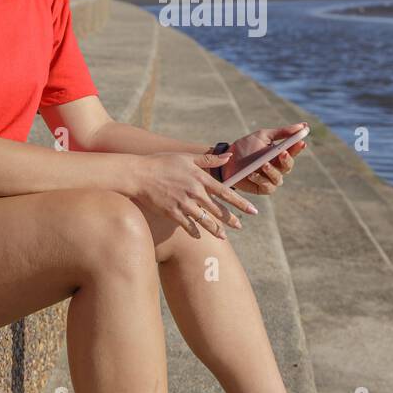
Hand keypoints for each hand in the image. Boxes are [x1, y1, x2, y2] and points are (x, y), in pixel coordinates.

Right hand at [131, 150, 258, 239]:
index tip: (252, 211)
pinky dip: (194, 231)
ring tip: (223, 236)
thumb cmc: (162, 163)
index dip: (240, 203)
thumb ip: (209, 159)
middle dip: (231, 220)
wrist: (139, 174)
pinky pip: (187, 225)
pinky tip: (199, 236)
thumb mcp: (186, 157)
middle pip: (218, 209)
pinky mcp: (172, 212)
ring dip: (215, 229)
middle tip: (241, 227)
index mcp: (200, 178)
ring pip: (205, 220)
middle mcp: (194, 192)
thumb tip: (229, 156)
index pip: (226, 192)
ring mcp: (183, 204)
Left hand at [222, 122, 308, 195]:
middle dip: (286, 160)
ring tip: (264, 164)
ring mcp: (270, 179)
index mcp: (279, 154)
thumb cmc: (246, 146)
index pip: (293, 151)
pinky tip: (252, 174)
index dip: (298, 147)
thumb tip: (304, 125)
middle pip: (288, 166)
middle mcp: (277, 167)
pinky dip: (260, 180)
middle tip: (282, 153)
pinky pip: (267, 186)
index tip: (301, 142)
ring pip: (278, 178)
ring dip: (272, 171)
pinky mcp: (262, 188)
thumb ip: (282, 132)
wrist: (226, 159)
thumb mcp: (263, 136)